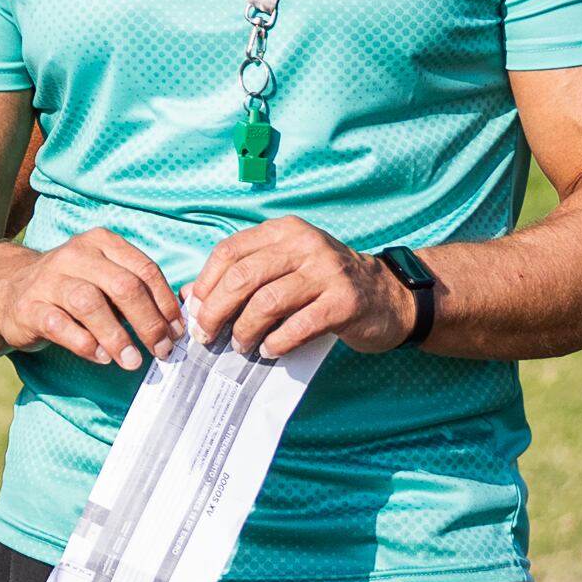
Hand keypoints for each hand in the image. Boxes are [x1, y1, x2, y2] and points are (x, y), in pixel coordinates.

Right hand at [0, 229, 183, 371]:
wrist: (7, 289)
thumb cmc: (70, 288)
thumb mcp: (103, 277)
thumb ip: (136, 291)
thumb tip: (177, 320)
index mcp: (101, 243)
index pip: (144, 270)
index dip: (166, 303)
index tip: (177, 332)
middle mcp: (75, 255)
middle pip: (123, 286)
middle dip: (148, 322)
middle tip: (162, 351)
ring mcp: (48, 280)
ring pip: (90, 303)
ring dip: (117, 336)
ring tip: (132, 361)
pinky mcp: (28, 306)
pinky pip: (59, 325)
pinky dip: (84, 343)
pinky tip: (100, 357)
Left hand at [188, 221, 416, 360]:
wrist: (389, 296)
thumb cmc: (325, 284)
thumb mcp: (284, 268)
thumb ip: (242, 276)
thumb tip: (192, 297)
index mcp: (284, 231)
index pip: (229, 251)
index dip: (206, 283)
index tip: (195, 311)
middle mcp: (305, 244)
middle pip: (243, 277)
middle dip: (217, 310)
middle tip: (207, 335)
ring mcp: (327, 271)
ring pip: (267, 302)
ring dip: (245, 329)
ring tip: (240, 345)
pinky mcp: (345, 301)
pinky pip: (299, 324)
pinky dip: (277, 342)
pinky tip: (270, 350)